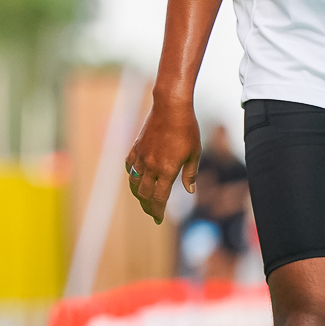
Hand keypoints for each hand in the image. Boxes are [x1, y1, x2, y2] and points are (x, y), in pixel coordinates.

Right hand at [125, 98, 199, 224]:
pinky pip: (129, 166)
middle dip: (147, 207)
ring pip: (134, 182)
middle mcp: (151, 166)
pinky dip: (131, 175)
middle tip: (152, 213)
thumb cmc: (187, 129)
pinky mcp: (136, 147)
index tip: (159, 219)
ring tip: (143, 200)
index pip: (158, 198)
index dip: (158, 211)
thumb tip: (190, 191)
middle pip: (144, 194)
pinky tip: (135, 178)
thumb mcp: (195, 153)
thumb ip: (190, 174)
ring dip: (138, 194)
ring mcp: (141, 156)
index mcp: (167, 170)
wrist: (170, 107)